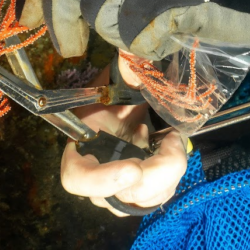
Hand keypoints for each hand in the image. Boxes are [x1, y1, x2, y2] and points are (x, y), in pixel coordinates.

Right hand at [60, 54, 187, 215]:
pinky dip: (172, 174)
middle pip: (119, 197)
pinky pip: (158, 196)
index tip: (134, 168)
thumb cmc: (118, 92)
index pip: (77, 179)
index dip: (102, 181)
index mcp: (81, 147)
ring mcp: (118, 189)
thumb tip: (135, 50)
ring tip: (172, 138)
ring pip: (143, 199)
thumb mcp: (120, 79)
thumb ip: (126, 69)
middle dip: (153, 174)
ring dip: (167, 172)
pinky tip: (172, 146)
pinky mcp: (141, 192)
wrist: (130, 103)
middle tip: (171, 144)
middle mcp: (96, 177)